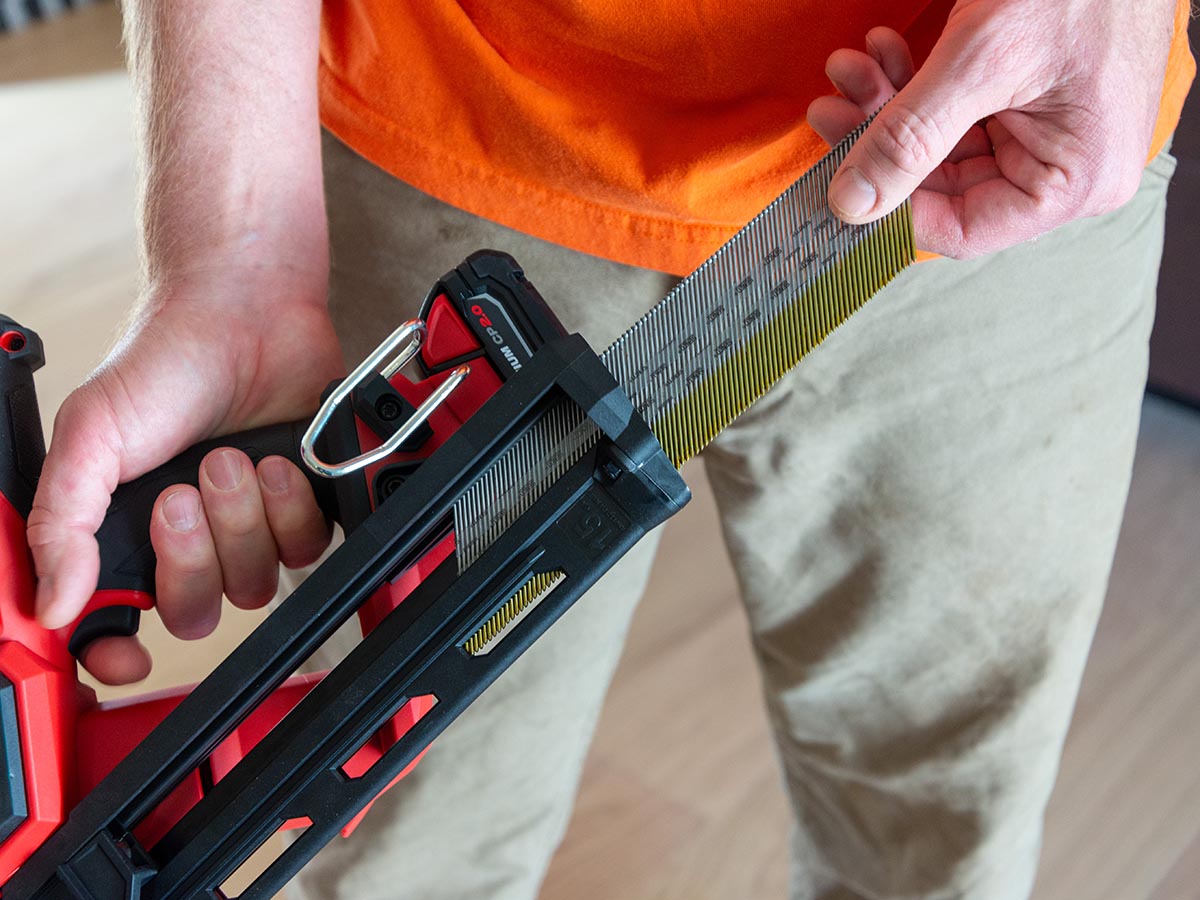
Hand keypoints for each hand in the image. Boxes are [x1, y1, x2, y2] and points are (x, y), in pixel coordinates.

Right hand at [28, 276, 341, 684]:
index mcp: (128, 530)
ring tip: (234, 459)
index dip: (118, 653)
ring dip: (244, 520)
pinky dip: (290, 506)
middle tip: (187, 490)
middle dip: (194, 553)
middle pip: (196, 610)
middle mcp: (192, 537)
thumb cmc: (164, 363)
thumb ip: (63, 521)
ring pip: (255, 583)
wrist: (245, 312)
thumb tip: (51, 602)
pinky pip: (305, 549)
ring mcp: (250, 524)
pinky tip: (277, 461)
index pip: (119, 621)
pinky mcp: (303, 506)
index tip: (127, 656)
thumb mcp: (92, 435)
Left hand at [806, 0, 1178, 257]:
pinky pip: (957, 110)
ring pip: (940, 145)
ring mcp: (1046, 134)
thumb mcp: (981, 61)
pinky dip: (913, 84)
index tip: (839, 183)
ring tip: (848, 69)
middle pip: (942, 185)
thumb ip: (911, 137)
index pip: (962, 229)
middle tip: (830, 108)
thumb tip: (853, 204)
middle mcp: (1064, 170)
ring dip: (888, 106)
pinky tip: (880, 53)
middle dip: (880, 142)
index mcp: (1074, 182)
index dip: (892, 210)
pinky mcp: (1028, 100)